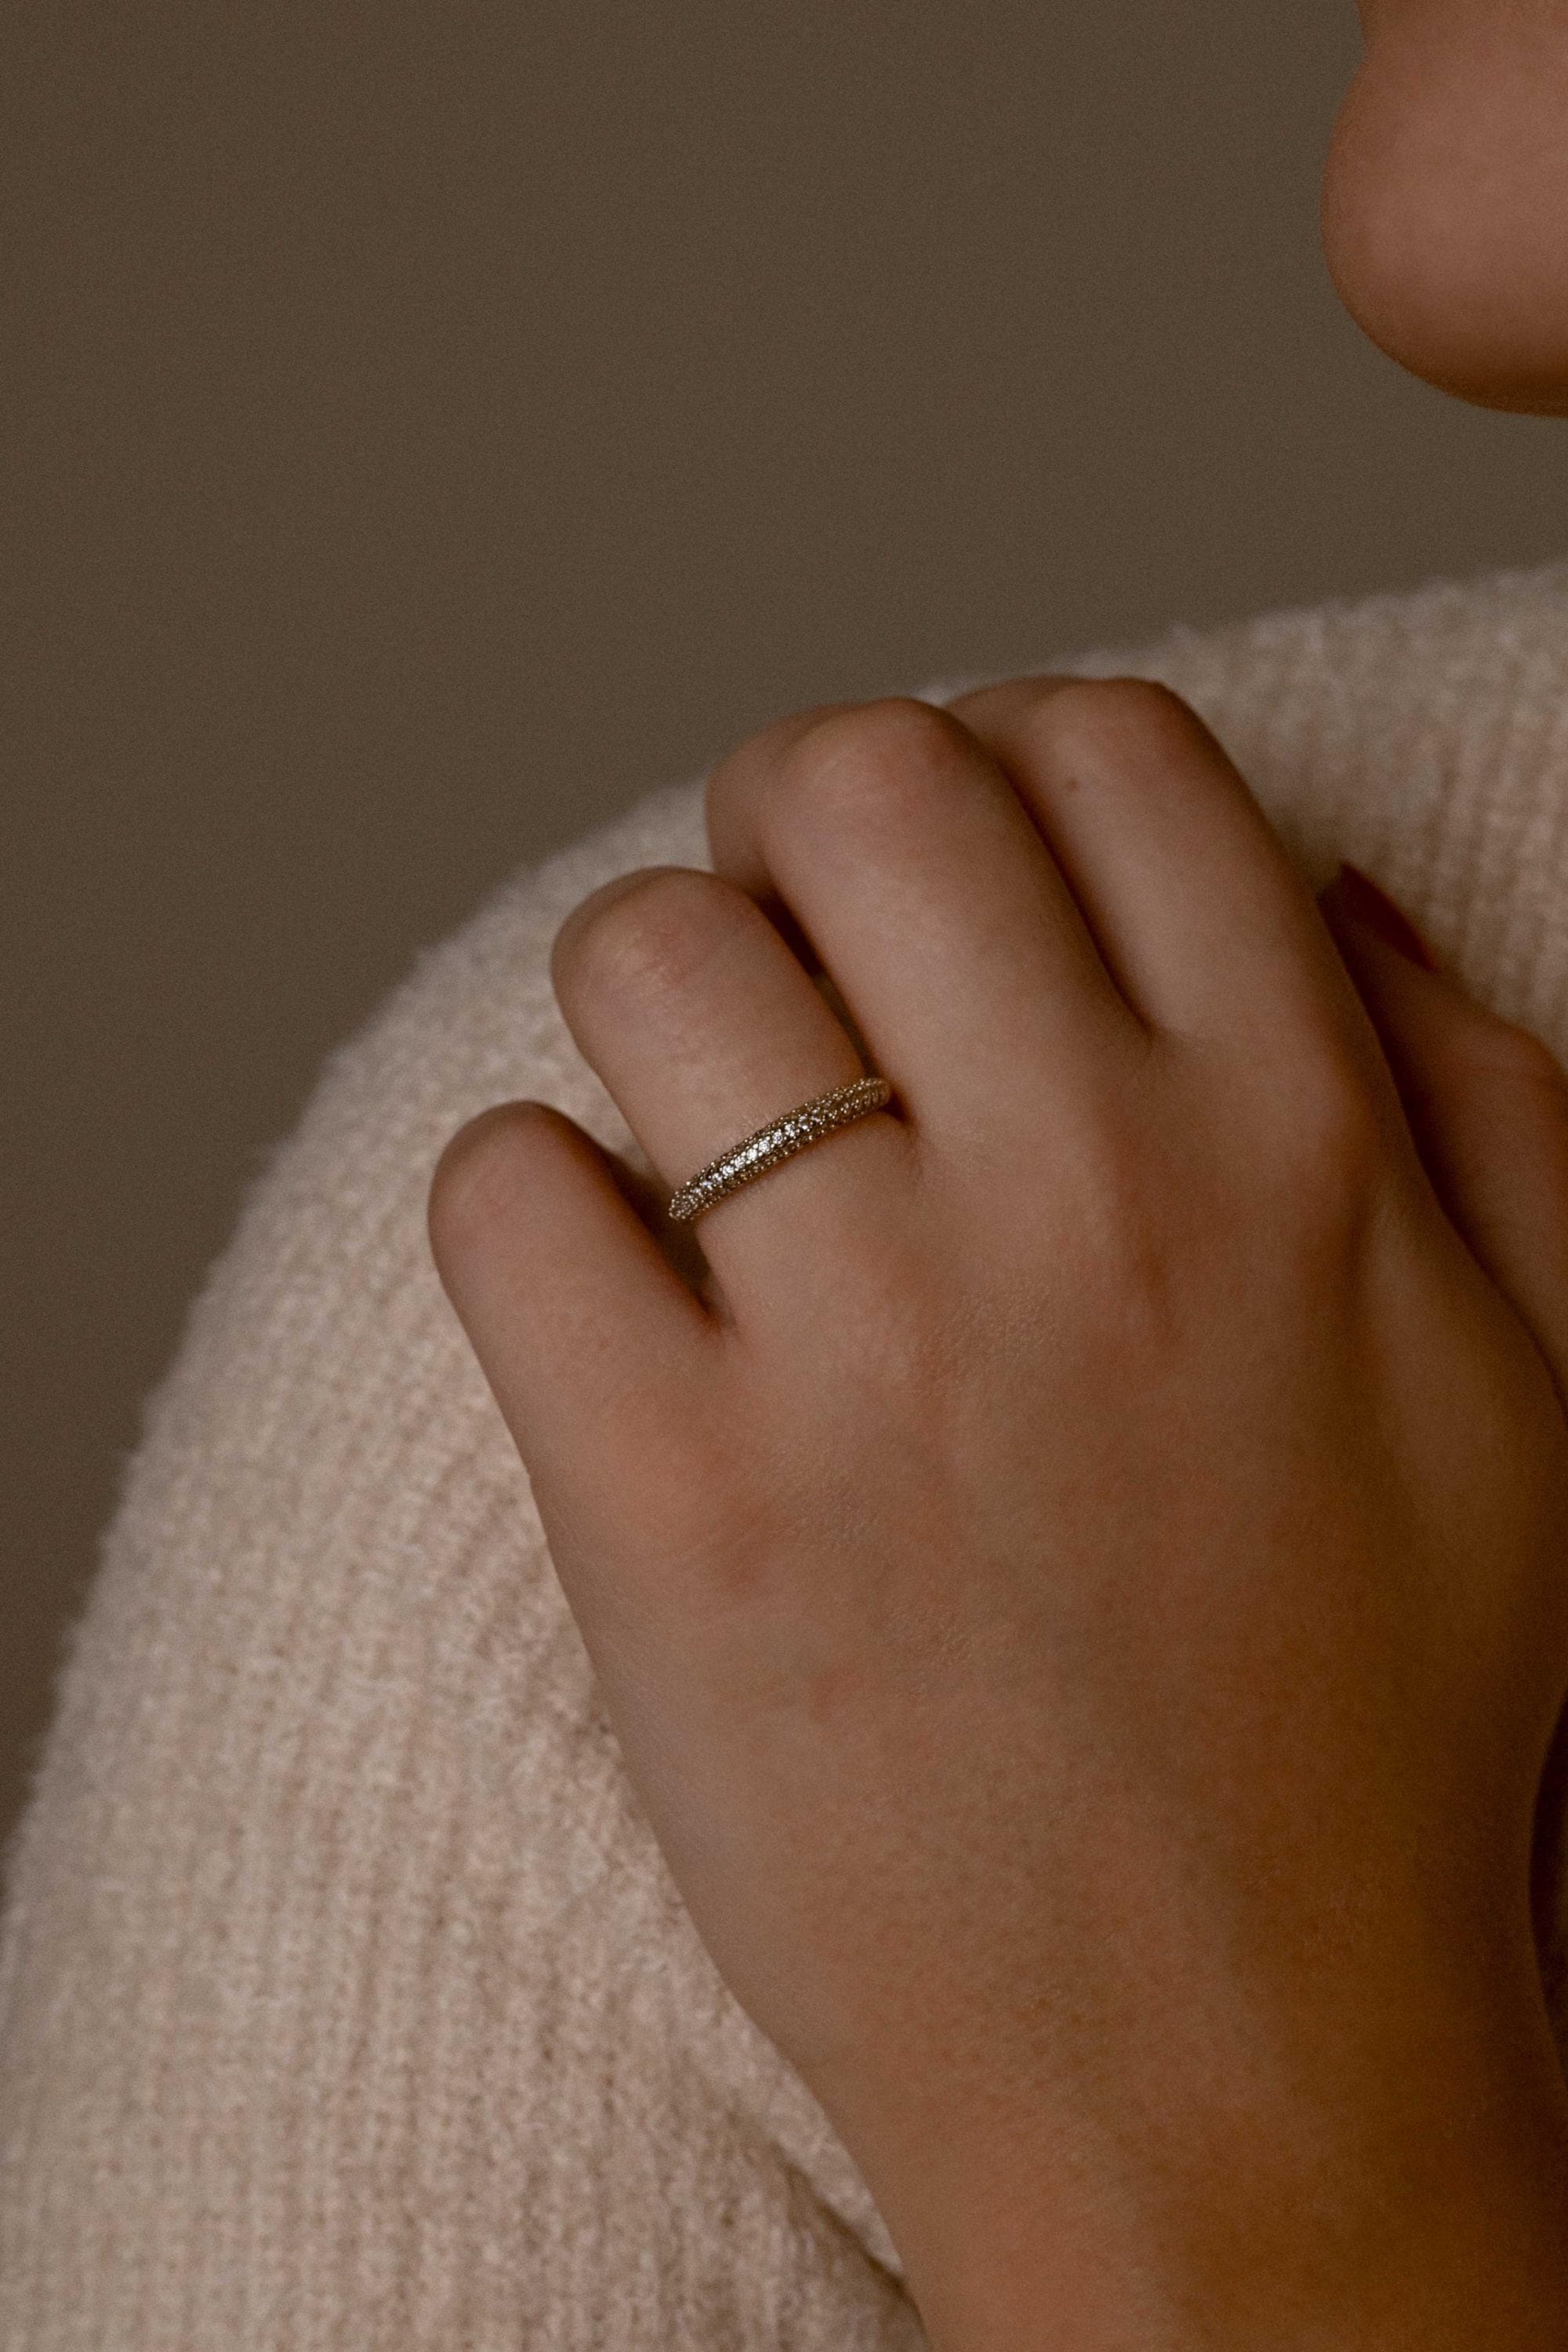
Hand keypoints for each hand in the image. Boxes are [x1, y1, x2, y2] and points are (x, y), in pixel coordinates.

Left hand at [429, 680, 1567, 2349]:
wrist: (1227, 2083)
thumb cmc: (1382, 1729)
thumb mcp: (1532, 1373)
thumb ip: (1457, 1080)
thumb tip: (1296, 877)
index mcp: (1299, 1141)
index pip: (1101, 747)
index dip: (1005, 765)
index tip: (966, 881)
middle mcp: (1084, 1199)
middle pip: (847, 782)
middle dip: (799, 830)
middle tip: (803, 957)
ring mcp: (864, 1351)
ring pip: (646, 950)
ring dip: (655, 1010)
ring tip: (707, 1142)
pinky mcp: (668, 1510)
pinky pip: (504, 1192)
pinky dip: (533, 1214)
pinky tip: (623, 1309)